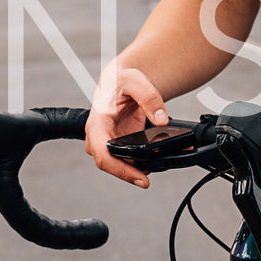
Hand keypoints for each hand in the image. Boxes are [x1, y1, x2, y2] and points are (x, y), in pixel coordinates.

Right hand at [86, 66, 167, 188]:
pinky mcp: (120, 146)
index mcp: (97, 123)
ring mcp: (109, 144)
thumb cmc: (120, 81)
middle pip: (112, 165)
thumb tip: (161, 120)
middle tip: (152, 177)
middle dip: (133, 173)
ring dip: (141, 168)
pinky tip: (160, 158)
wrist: (120, 83)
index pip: (103, 155)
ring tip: (164, 163)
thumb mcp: (134, 80)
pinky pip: (131, 158)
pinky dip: (145, 161)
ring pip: (122, 164)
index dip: (122, 171)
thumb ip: (149, 98)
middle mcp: (99, 137)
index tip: (142, 179)